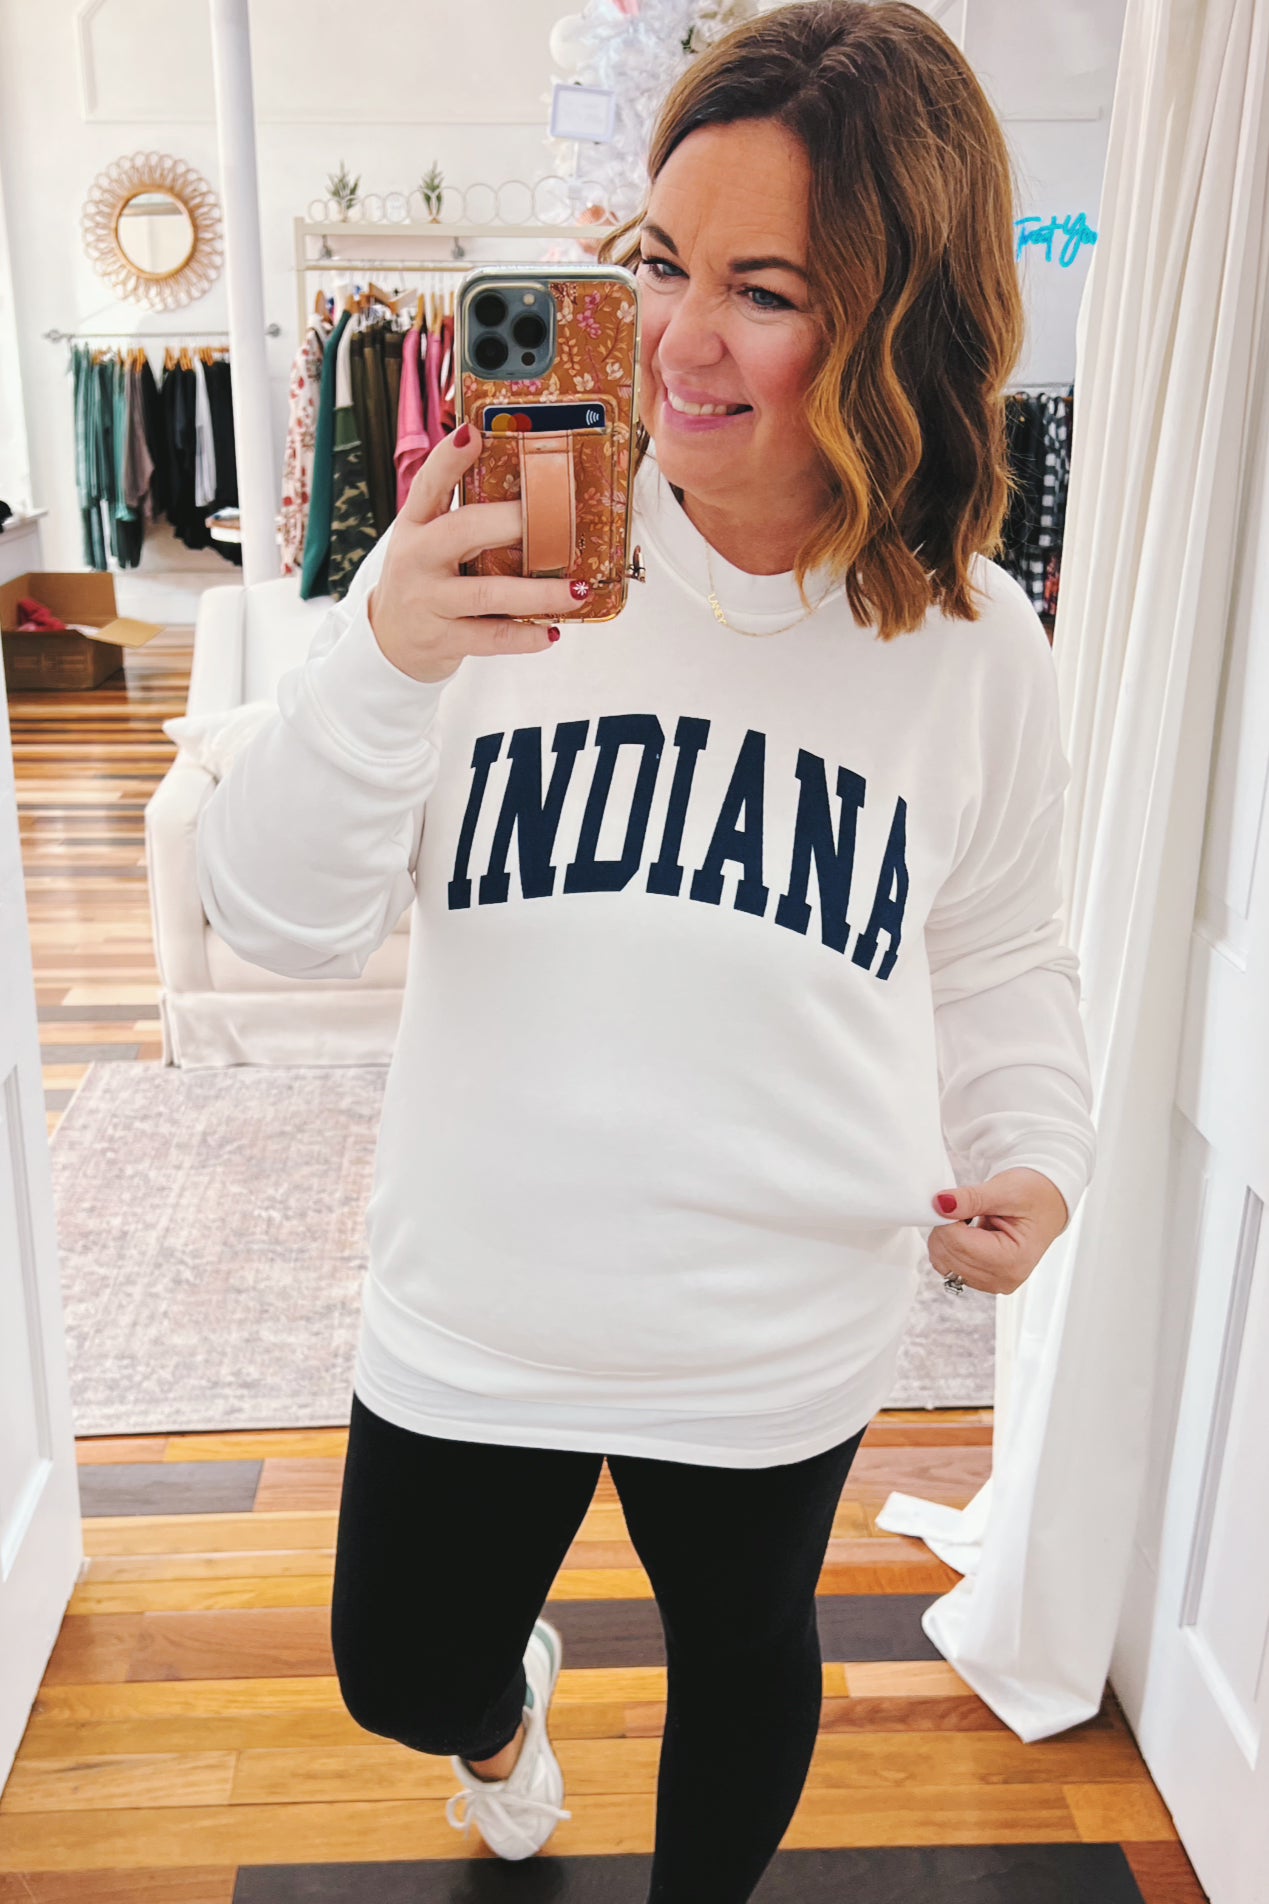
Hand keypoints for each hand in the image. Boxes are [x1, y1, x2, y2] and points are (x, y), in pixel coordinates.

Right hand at [367, 423, 587, 684]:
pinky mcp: (442, 638)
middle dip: (513, 523)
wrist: (389, 641)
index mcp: (416, 525)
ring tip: (578, 589)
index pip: (429, 484)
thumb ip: (464, 517)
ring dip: (538, 592)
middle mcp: (417, 559)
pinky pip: (490, 637)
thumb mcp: (428, 542)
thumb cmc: (423, 582)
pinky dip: (524, 635)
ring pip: (487, 593)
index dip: (449, 458)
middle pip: (464, 530)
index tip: (474, 434)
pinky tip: (552, 632)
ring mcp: (428, 600)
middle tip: (560, 519)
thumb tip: (531, 491)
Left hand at [927, 1167, 1068, 1294]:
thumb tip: (939, 1204)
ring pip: (943, 1263)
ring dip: (946, 1237)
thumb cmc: (1034, 1196)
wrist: (1047, 1205)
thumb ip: (970, 1198)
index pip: (957, 1242)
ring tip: (969, 1220)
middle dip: (945, 1227)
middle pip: (947, 1256)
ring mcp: (993, 1283)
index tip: (955, 1201)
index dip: (946, 1218)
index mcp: (1012, 1259)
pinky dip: (950, 1247)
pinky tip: (968, 1232)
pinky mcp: (984, 1281)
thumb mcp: (1005, 1190)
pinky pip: (950, 1267)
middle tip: (964, 1207)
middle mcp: (1003, 1278)